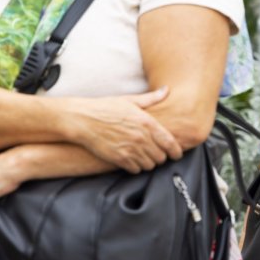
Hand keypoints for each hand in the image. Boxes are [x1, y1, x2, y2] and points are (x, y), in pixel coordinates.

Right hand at [57, 87, 181, 172]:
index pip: (170, 142)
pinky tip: (133, 160)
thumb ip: (151, 98)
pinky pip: (136, 170)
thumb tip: (166, 90)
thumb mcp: (130, 100)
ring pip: (149, 165)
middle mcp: (141, 137)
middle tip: (157, 154)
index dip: (176, 151)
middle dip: (161, 156)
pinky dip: (136, 167)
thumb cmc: (106, 108)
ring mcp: (130, 149)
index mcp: (147, 122)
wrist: (83, 119)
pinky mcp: (119, 159)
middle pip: (161, 156)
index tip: (177, 154)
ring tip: (145, 157)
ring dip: (149, 163)